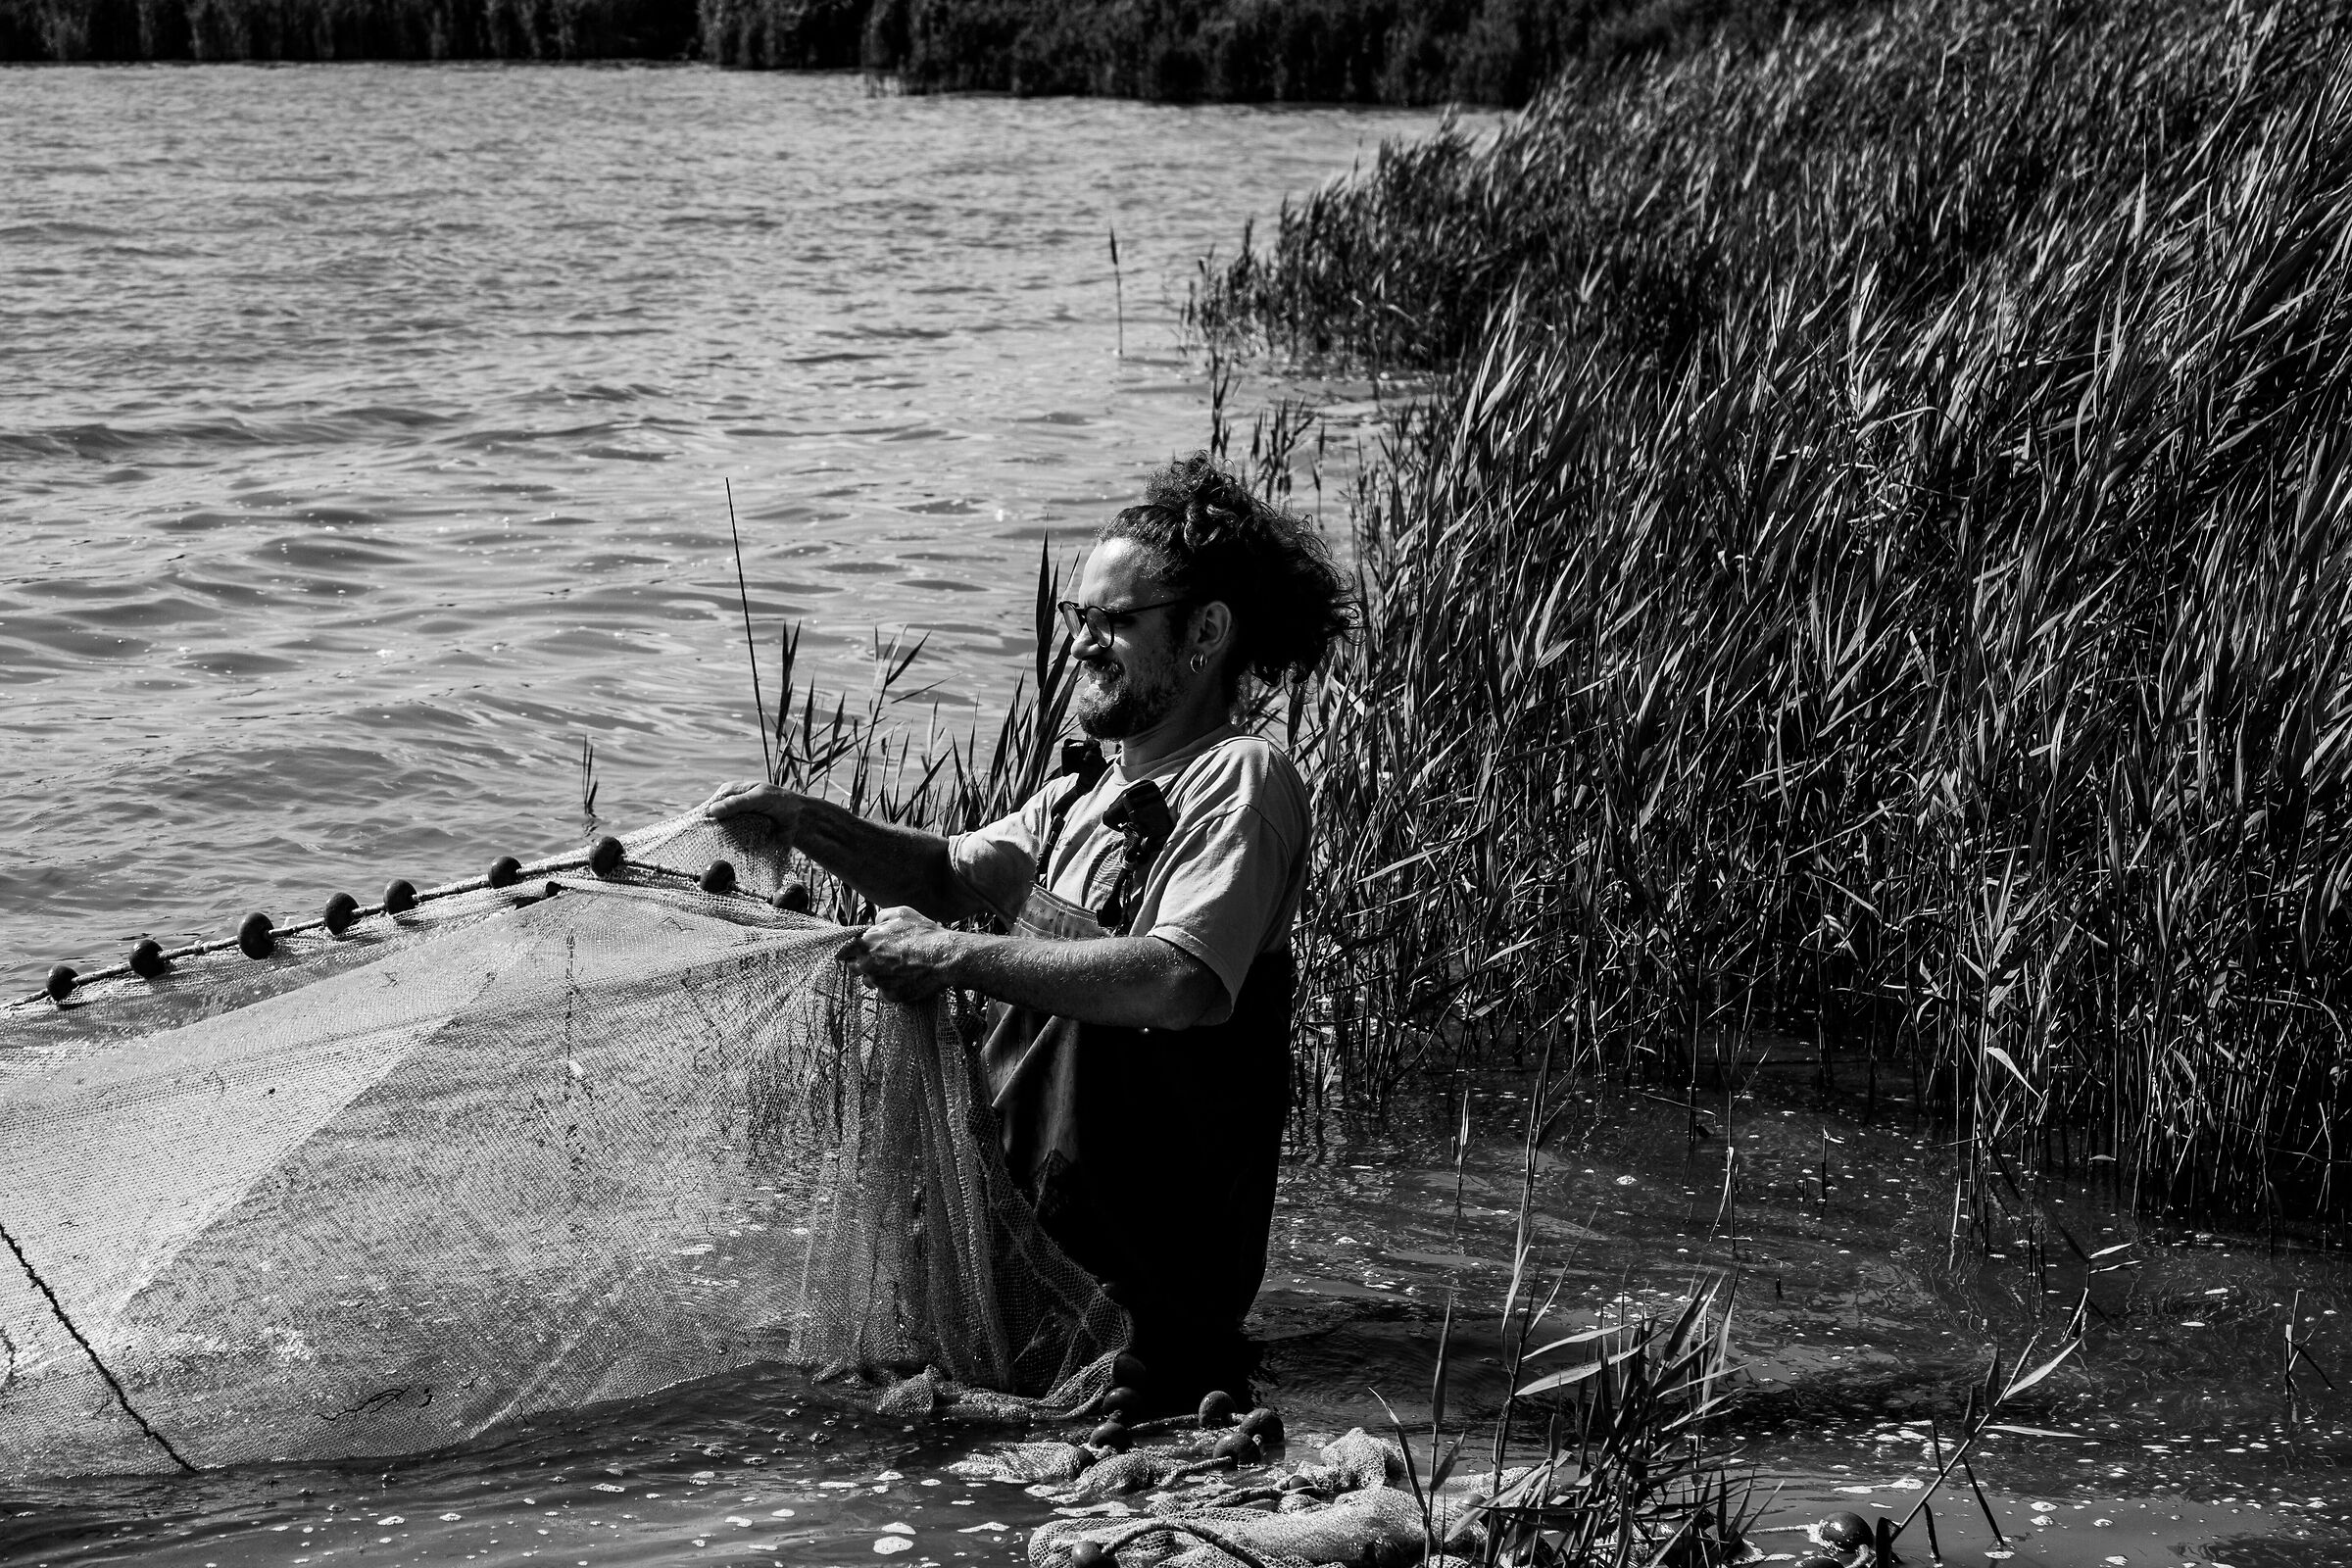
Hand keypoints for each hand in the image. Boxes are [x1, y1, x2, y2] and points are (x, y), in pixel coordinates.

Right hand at [701, 780, 803, 840]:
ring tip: (718, 850)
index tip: (698, 830)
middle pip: (713, 821)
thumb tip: (713, 810)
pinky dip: (732, 848)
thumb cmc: (781, 803)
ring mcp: (737, 822)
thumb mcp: (759, 798)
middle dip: (711, 832)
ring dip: (722, 842)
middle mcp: (731, 807)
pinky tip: (729, 854)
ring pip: (722, 834)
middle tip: (707, 843)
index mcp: (731, 792)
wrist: (801, 821)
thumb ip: (738, 803)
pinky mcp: (744, 836)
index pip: (710, 804)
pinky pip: (733, 843)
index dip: (703, 817)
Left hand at [836, 906, 963, 1004]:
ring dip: (878, 976)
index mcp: (865, 944)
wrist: (944, 958)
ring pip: (869, 982)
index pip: (842, 952)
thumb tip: (874, 924)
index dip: (848, 952)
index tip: (854, 953)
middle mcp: (867, 965)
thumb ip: (881, 917)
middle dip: (864, 963)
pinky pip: (884, 993)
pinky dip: (891, 987)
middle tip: (881, 959)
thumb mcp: (902, 913)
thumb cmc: (923, 933)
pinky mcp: (891, 996)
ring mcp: (878, 982)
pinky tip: (905, 978)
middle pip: (854, 968)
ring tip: (898, 967)